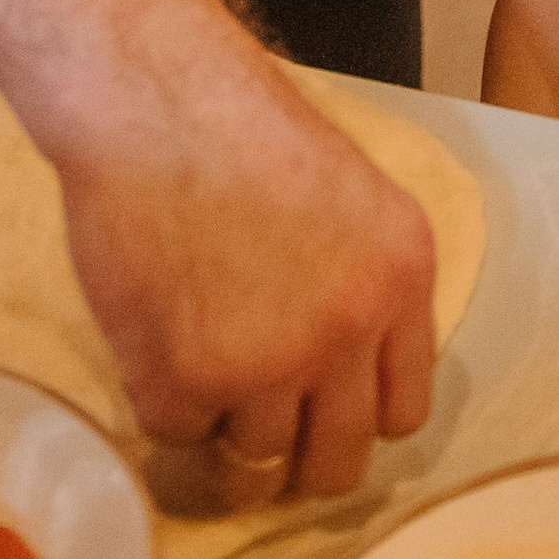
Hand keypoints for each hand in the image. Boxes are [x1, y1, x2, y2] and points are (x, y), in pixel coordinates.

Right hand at [0, 0, 436, 506]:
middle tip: (259, 429)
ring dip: (225, 426)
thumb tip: (346, 376)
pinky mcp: (186, 381)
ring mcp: (267, 364)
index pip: (405, 411)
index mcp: (401, 276)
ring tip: (195, 355)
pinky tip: (153, 334)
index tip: (322, 409)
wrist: (153, 96)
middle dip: (298, 458)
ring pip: (256, 462)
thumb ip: (361, 282)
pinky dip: (162, 401)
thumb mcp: (347, 194)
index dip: (355, 415)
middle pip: (338, 461)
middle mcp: (349, 329)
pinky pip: (179, 434)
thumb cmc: (238, 122)